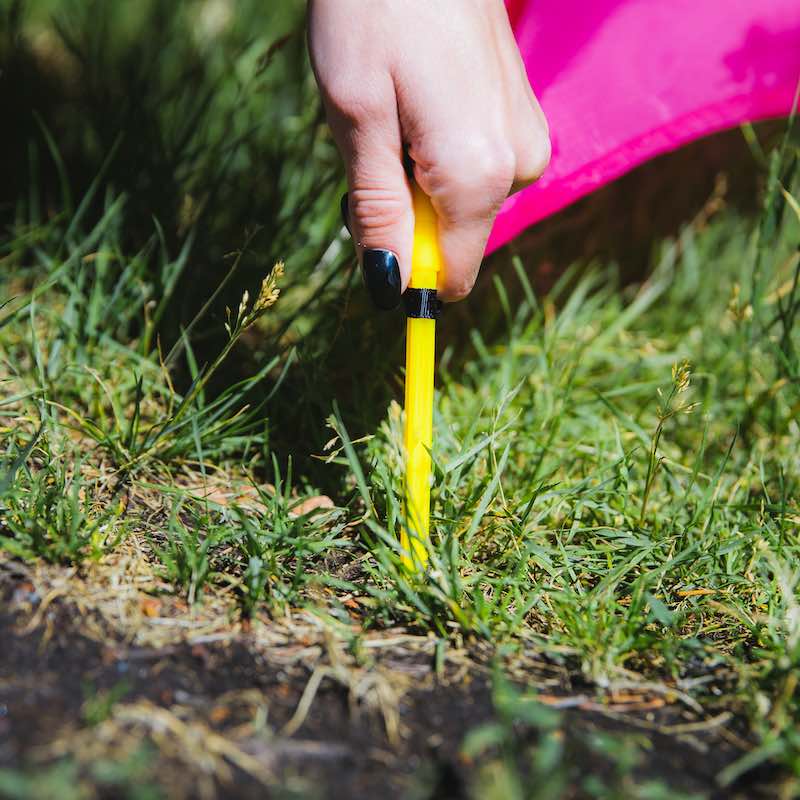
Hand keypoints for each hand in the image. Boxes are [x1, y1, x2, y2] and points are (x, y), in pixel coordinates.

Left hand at [308, 0, 549, 307]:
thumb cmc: (373, 10)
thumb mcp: (355, 118)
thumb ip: (377, 211)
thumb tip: (388, 287)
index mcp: (479, 176)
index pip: (450, 275)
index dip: (404, 270)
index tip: (368, 230)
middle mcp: (519, 167)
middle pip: (453, 240)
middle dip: (405, 215)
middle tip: (372, 146)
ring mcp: (526, 141)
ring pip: (461, 205)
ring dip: (417, 181)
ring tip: (394, 113)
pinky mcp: (520, 120)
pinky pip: (474, 170)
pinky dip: (437, 156)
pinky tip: (419, 103)